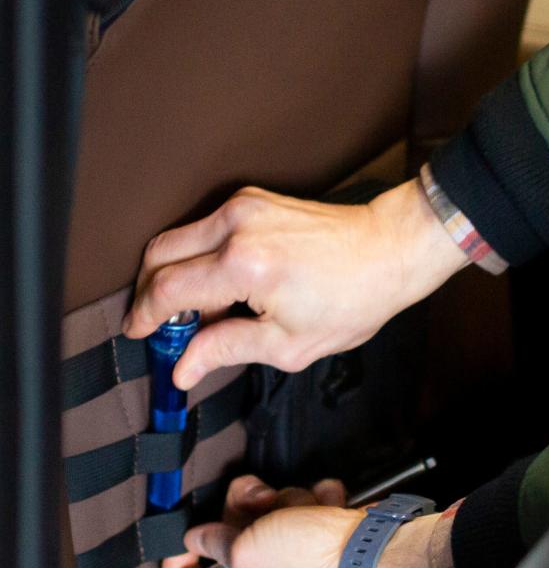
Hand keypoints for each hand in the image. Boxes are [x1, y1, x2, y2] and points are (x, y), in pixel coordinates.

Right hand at [123, 179, 466, 388]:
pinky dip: (197, 256)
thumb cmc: (353, 298)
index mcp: (244, 265)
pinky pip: (204, 227)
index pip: (167, 290)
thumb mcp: (289, 343)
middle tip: (157, 326)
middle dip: (147, 291)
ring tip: (194, 313)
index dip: (144, 317)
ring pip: (178, 237)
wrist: (390, 249)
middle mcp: (237, 226)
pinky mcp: (254, 198)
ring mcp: (245, 205)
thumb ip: (226, 349)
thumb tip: (184, 368)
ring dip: (172, 272)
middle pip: (159, 254)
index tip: (139, 334)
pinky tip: (216, 287)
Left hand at [161, 474, 444, 567]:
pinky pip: (302, 506)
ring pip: (268, 514)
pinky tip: (325, 506)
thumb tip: (197, 536)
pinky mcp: (320, 537)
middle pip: (231, 541)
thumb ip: (215, 542)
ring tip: (303, 508)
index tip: (182, 538)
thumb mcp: (246, 552)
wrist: (372, 551)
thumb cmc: (309, 562)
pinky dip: (315, 500)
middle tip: (256, 500)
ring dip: (285, 501)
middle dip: (241, 510)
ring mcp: (295, 559)